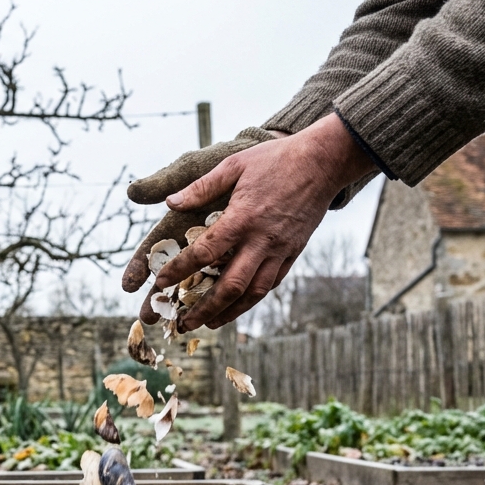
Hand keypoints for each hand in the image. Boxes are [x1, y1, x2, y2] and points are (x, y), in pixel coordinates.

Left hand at [144, 113, 375, 331]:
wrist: (323, 162)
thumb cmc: (276, 160)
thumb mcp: (234, 165)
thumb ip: (201, 187)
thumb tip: (171, 202)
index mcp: (242, 218)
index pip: (204, 253)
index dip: (179, 271)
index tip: (160, 283)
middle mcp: (261, 241)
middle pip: (230, 286)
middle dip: (204, 308)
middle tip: (184, 323)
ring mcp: (280, 250)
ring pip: (253, 293)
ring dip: (229, 312)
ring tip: (209, 324)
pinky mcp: (293, 253)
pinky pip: (272, 284)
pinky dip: (252, 299)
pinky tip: (238, 306)